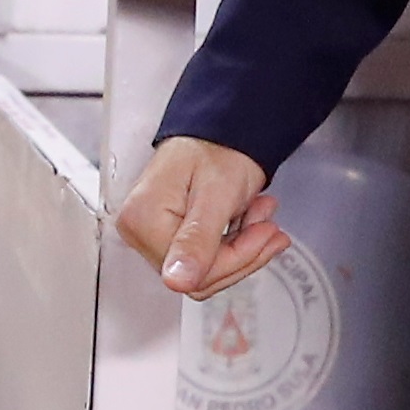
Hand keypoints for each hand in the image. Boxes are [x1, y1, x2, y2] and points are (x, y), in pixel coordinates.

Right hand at [113, 135, 284, 299]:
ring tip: (263, 216)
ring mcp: (153, 235)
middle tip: (269, 226)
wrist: (218, 128)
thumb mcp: (215, 194)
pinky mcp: (169, 235)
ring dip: (243, 247)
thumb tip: (177, 281)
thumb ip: (197, 240)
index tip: (265, 233)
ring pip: (206, 271)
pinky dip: (236, 242)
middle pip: (199, 276)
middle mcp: (140, 232)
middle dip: (243, 253)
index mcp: (143, 222)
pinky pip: (205, 258)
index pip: (192, 273)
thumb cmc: (215, 147)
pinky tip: (253, 220)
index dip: (236, 258)